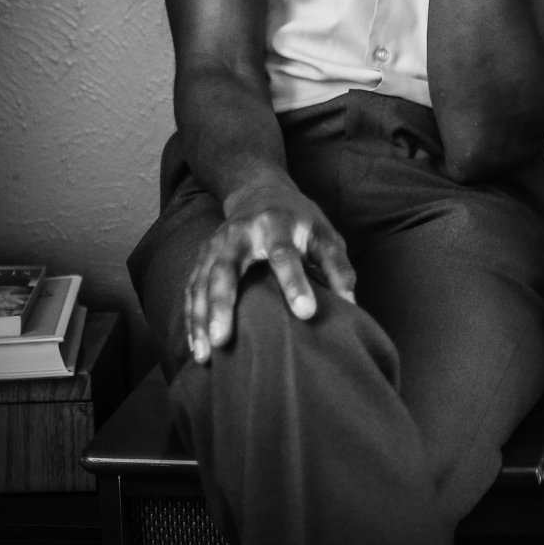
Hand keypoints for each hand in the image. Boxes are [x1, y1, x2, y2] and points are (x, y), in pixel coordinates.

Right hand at [182, 185, 355, 363]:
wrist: (259, 190)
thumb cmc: (300, 220)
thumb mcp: (324, 233)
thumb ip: (337, 267)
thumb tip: (352, 305)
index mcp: (277, 225)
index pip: (284, 255)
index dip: (295, 283)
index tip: (306, 313)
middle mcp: (240, 234)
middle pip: (227, 269)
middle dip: (223, 304)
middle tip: (223, 340)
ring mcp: (216, 246)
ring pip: (202, 283)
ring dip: (201, 319)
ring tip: (206, 354)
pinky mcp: (202, 258)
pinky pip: (192, 290)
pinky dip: (192, 319)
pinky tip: (198, 348)